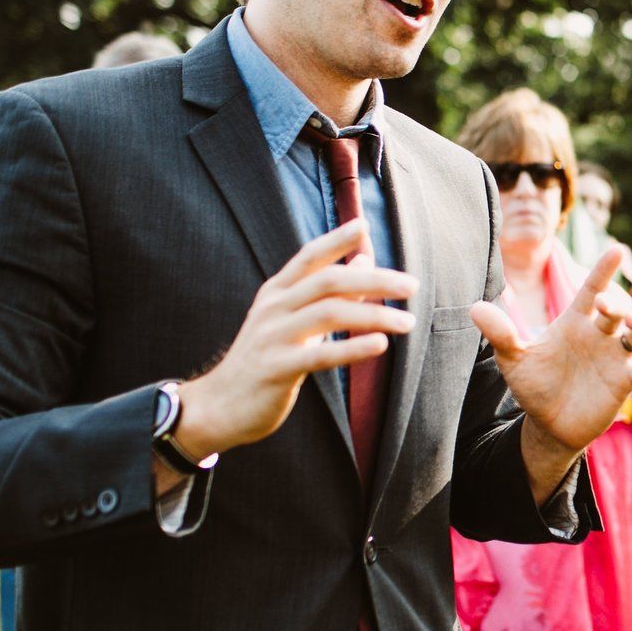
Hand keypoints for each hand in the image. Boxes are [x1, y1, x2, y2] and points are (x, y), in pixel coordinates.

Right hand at [178, 219, 416, 456]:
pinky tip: (380, 345)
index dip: (335, 240)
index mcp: (276, 293)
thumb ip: (328, 293)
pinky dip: (352, 349)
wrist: (220, 404)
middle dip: (374, 280)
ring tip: (408, 322)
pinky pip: (320, 355)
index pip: (309, 257)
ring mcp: (272, 337)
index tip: (363, 225)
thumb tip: (365, 260)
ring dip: (374, 316)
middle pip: (328, 282)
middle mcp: (273, 308)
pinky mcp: (276, 369)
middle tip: (411, 286)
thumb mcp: (292, 320)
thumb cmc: (265, 359)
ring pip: (329, 314)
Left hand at [472, 245, 631, 453]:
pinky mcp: (625, 381)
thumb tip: (474, 308)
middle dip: (618, 305)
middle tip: (607, 306)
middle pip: (619, 310)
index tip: (616, 250)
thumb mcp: (514, 360)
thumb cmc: (533, 386)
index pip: (592, 289)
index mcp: (575, 321)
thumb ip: (501, 334)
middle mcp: (599, 335)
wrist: (548, 424)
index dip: (604, 270)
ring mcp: (615, 357)